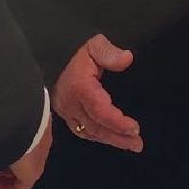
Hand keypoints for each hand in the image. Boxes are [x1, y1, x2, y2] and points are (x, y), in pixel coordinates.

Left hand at [0, 119, 51, 188]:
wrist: (21, 109)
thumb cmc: (8, 141)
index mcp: (33, 170)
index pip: (21, 186)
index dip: (5, 187)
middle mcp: (43, 155)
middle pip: (27, 167)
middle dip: (9, 169)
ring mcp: (46, 135)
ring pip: (30, 148)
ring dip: (15, 150)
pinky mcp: (44, 118)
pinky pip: (31, 132)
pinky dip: (19, 135)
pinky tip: (7, 128)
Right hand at [52, 34, 142, 151]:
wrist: (50, 54)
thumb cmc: (75, 49)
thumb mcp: (93, 44)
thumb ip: (109, 52)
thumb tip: (127, 59)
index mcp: (80, 88)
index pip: (100, 111)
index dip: (117, 123)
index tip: (135, 128)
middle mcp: (71, 104)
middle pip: (96, 127)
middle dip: (118, 138)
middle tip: (138, 145)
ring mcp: (66, 111)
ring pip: (89, 132)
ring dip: (109, 140)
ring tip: (129, 144)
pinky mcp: (64, 113)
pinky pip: (81, 131)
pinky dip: (96, 136)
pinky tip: (109, 138)